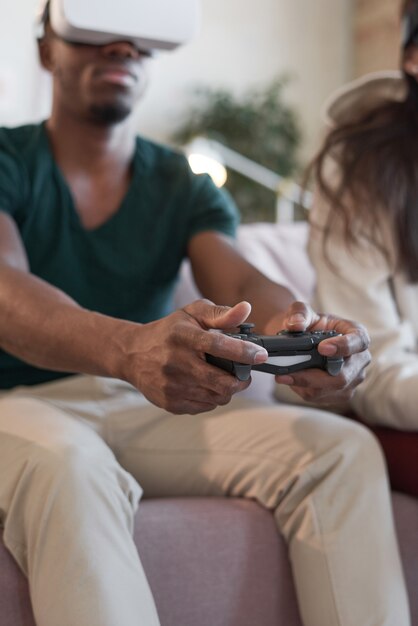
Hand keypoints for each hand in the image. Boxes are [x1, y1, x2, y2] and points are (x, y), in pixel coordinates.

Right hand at [122, 299, 267, 414]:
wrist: (131, 355)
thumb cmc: (169, 331)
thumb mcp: (192, 314)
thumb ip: (220, 313)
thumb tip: (246, 309)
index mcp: (183, 336)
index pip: (218, 346)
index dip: (244, 353)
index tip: (261, 355)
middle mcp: (176, 362)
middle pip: (222, 382)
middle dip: (241, 380)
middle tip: (245, 373)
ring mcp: (172, 386)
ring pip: (217, 397)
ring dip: (228, 390)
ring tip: (225, 378)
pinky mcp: (170, 403)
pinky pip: (205, 406)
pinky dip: (212, 398)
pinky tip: (207, 385)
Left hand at [274, 301, 370, 404]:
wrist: (302, 340)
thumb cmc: (308, 323)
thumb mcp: (302, 311)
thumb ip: (299, 313)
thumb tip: (295, 325)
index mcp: (356, 334)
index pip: (359, 341)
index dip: (343, 347)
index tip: (322, 348)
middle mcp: (360, 359)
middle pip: (343, 375)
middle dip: (314, 376)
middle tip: (288, 372)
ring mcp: (353, 379)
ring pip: (331, 390)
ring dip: (305, 385)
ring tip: (283, 376)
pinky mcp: (341, 393)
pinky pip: (322, 397)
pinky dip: (303, 390)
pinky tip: (291, 381)